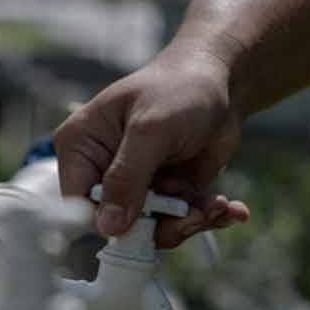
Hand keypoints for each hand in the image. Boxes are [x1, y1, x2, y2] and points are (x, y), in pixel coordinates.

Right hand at [54, 46, 250, 247]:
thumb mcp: (152, 129)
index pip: (78, 202)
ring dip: (188, 223)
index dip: (107, 221)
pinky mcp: (162, 195)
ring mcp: (133, 187)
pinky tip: (231, 209)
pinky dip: (205, 217)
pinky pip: (176, 222)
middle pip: (116, 223)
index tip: (145, 226)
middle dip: (160, 225)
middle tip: (197, 215)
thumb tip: (108, 226)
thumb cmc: (180, 88)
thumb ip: (127, 177)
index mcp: (80, 148)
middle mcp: (101, 172)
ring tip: (218, 206)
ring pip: (150, 229)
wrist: (224, 80)